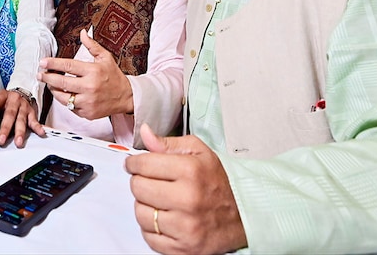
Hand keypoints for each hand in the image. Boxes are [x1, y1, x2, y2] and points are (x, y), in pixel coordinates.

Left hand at [0, 89, 44, 147]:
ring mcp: (23, 106)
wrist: (17, 94)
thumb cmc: (3, 101)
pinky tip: (40, 133)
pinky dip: (37, 127)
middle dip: (5, 128)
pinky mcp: (31, 112)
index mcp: (2, 96)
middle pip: (10, 114)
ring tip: (18, 142)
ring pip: (22, 119)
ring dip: (20, 132)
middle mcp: (13, 100)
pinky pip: (34, 120)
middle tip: (1, 140)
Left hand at [37, 28, 132, 119]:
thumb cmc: (114, 76)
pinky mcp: (87, 113)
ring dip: (53, 90)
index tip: (43, 62)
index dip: (53, 64)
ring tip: (50, 84)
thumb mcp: (105, 58)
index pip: (68, 66)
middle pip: (61, 82)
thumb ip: (92, 46)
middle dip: (47, 77)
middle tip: (40, 74)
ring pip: (62, 97)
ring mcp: (88, 102)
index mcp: (93, 71)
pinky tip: (63, 94)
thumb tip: (83, 33)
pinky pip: (69, 107)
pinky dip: (64, 101)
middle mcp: (89, 87)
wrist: (126, 97)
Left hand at [125, 124, 246, 254]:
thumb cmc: (217, 182)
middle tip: (149, 182)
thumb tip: (144, 133)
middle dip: (139, 182)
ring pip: (140, 213)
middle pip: (138, 188)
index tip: (134, 164)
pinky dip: (152, 228)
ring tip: (159, 201)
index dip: (134, 163)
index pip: (143, 164)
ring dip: (145, 206)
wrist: (242, 217)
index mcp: (190, 171)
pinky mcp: (183, 248)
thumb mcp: (199, 153)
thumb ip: (168, 143)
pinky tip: (165, 218)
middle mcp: (188, 199)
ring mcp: (185, 226)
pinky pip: (149, 237)